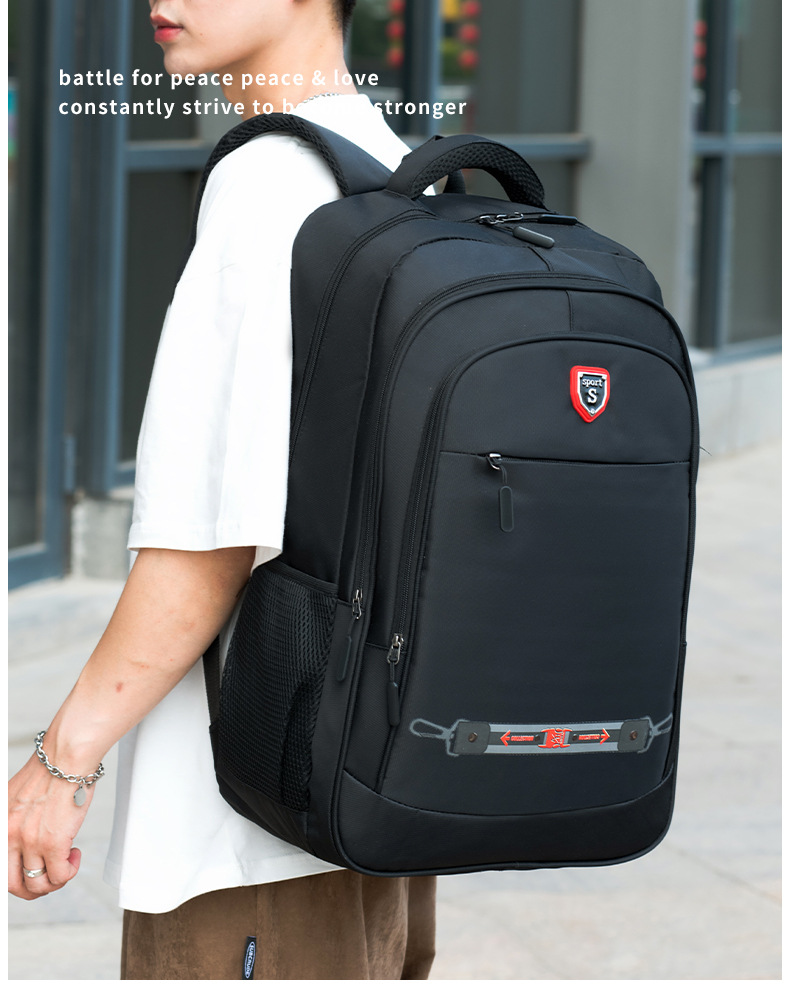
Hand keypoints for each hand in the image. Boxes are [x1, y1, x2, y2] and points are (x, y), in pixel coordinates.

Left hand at [8, 753, 93, 899]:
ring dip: (56, 879)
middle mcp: (7, 836)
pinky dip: (70, 871)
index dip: (16, 876)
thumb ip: (13, 822)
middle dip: (34, 888)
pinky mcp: (53, 843)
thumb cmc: (50, 773)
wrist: (66, 757)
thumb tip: (21, 842)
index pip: (0, 868)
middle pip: (14, 885)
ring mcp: (29, 841)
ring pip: (39, 885)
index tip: (31, 870)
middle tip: (49, 874)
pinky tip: (74, 854)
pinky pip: (60, 876)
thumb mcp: (15, 799)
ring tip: (66, 860)